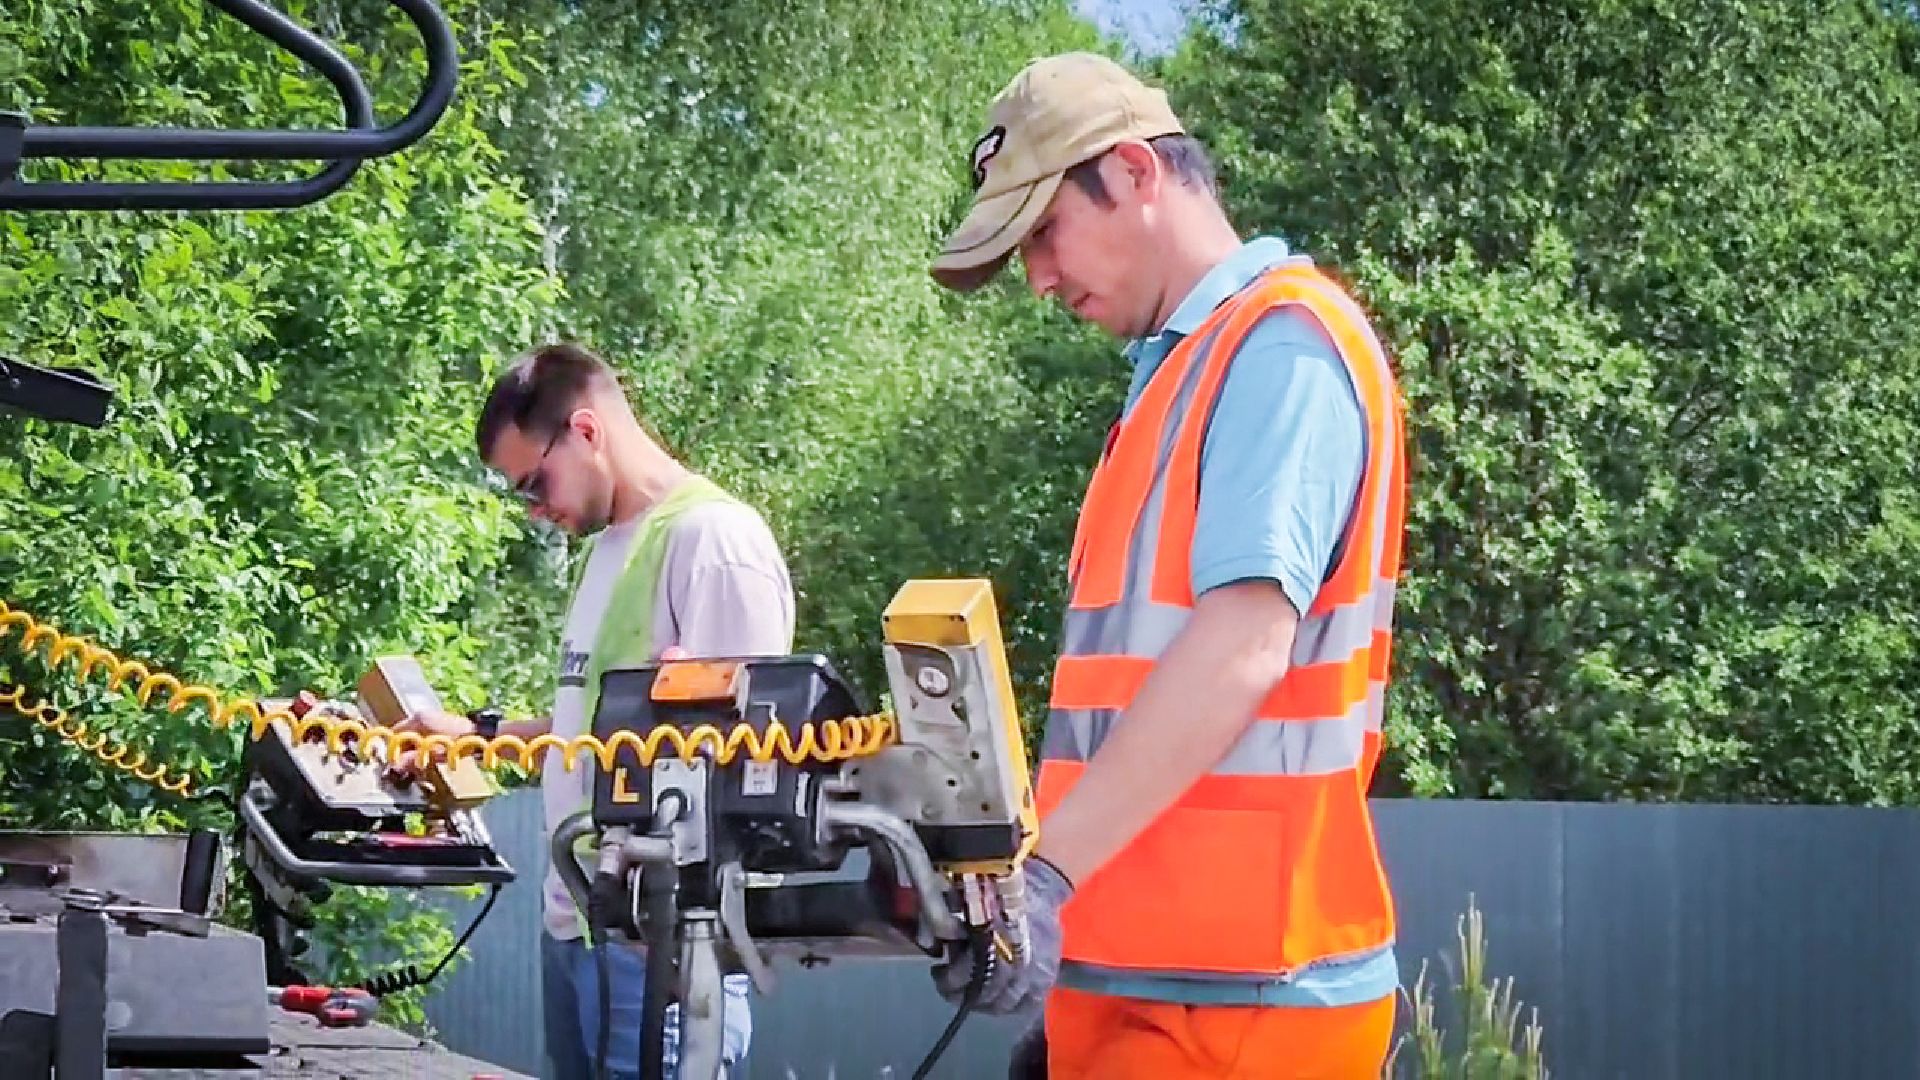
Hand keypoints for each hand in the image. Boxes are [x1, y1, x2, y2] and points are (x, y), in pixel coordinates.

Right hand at [387, 707, 473, 774]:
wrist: (480, 734)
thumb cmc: (455, 743)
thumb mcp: (432, 754)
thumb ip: (411, 759)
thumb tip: (394, 766)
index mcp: (417, 719)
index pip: (395, 733)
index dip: (394, 749)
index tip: (395, 762)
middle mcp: (422, 715)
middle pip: (404, 734)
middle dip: (404, 750)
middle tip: (407, 765)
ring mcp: (431, 717)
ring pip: (414, 735)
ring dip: (414, 749)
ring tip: (419, 761)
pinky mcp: (439, 722)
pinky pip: (424, 735)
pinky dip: (423, 745)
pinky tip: (429, 755)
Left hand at [933, 855, 1070, 1014]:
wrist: (1040, 887)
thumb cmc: (1000, 892)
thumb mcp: (970, 907)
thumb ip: (955, 933)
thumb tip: (942, 951)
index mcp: (992, 943)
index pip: (965, 976)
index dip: (948, 980)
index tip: (938, 971)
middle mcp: (1014, 965)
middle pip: (982, 995)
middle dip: (961, 994)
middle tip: (950, 986)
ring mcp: (1034, 975)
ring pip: (1003, 1005)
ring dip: (983, 1004)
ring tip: (973, 993)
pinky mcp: (1047, 978)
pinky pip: (1028, 1006)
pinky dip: (1012, 1007)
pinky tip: (999, 999)